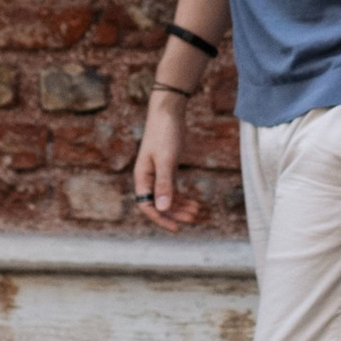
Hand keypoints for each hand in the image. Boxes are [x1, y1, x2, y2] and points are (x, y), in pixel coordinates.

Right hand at [132, 96, 199, 227]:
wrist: (168, 112)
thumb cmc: (164, 134)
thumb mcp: (166, 160)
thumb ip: (164, 184)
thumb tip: (162, 208)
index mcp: (142, 177)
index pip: (147, 206)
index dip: (160, 219)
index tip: (176, 227)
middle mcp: (147, 178)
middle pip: (159, 204)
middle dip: (175, 213)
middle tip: (194, 219)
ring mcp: (157, 174)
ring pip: (168, 198)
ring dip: (181, 206)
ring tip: (198, 211)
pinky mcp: (167, 168)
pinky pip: (173, 189)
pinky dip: (183, 197)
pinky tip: (194, 202)